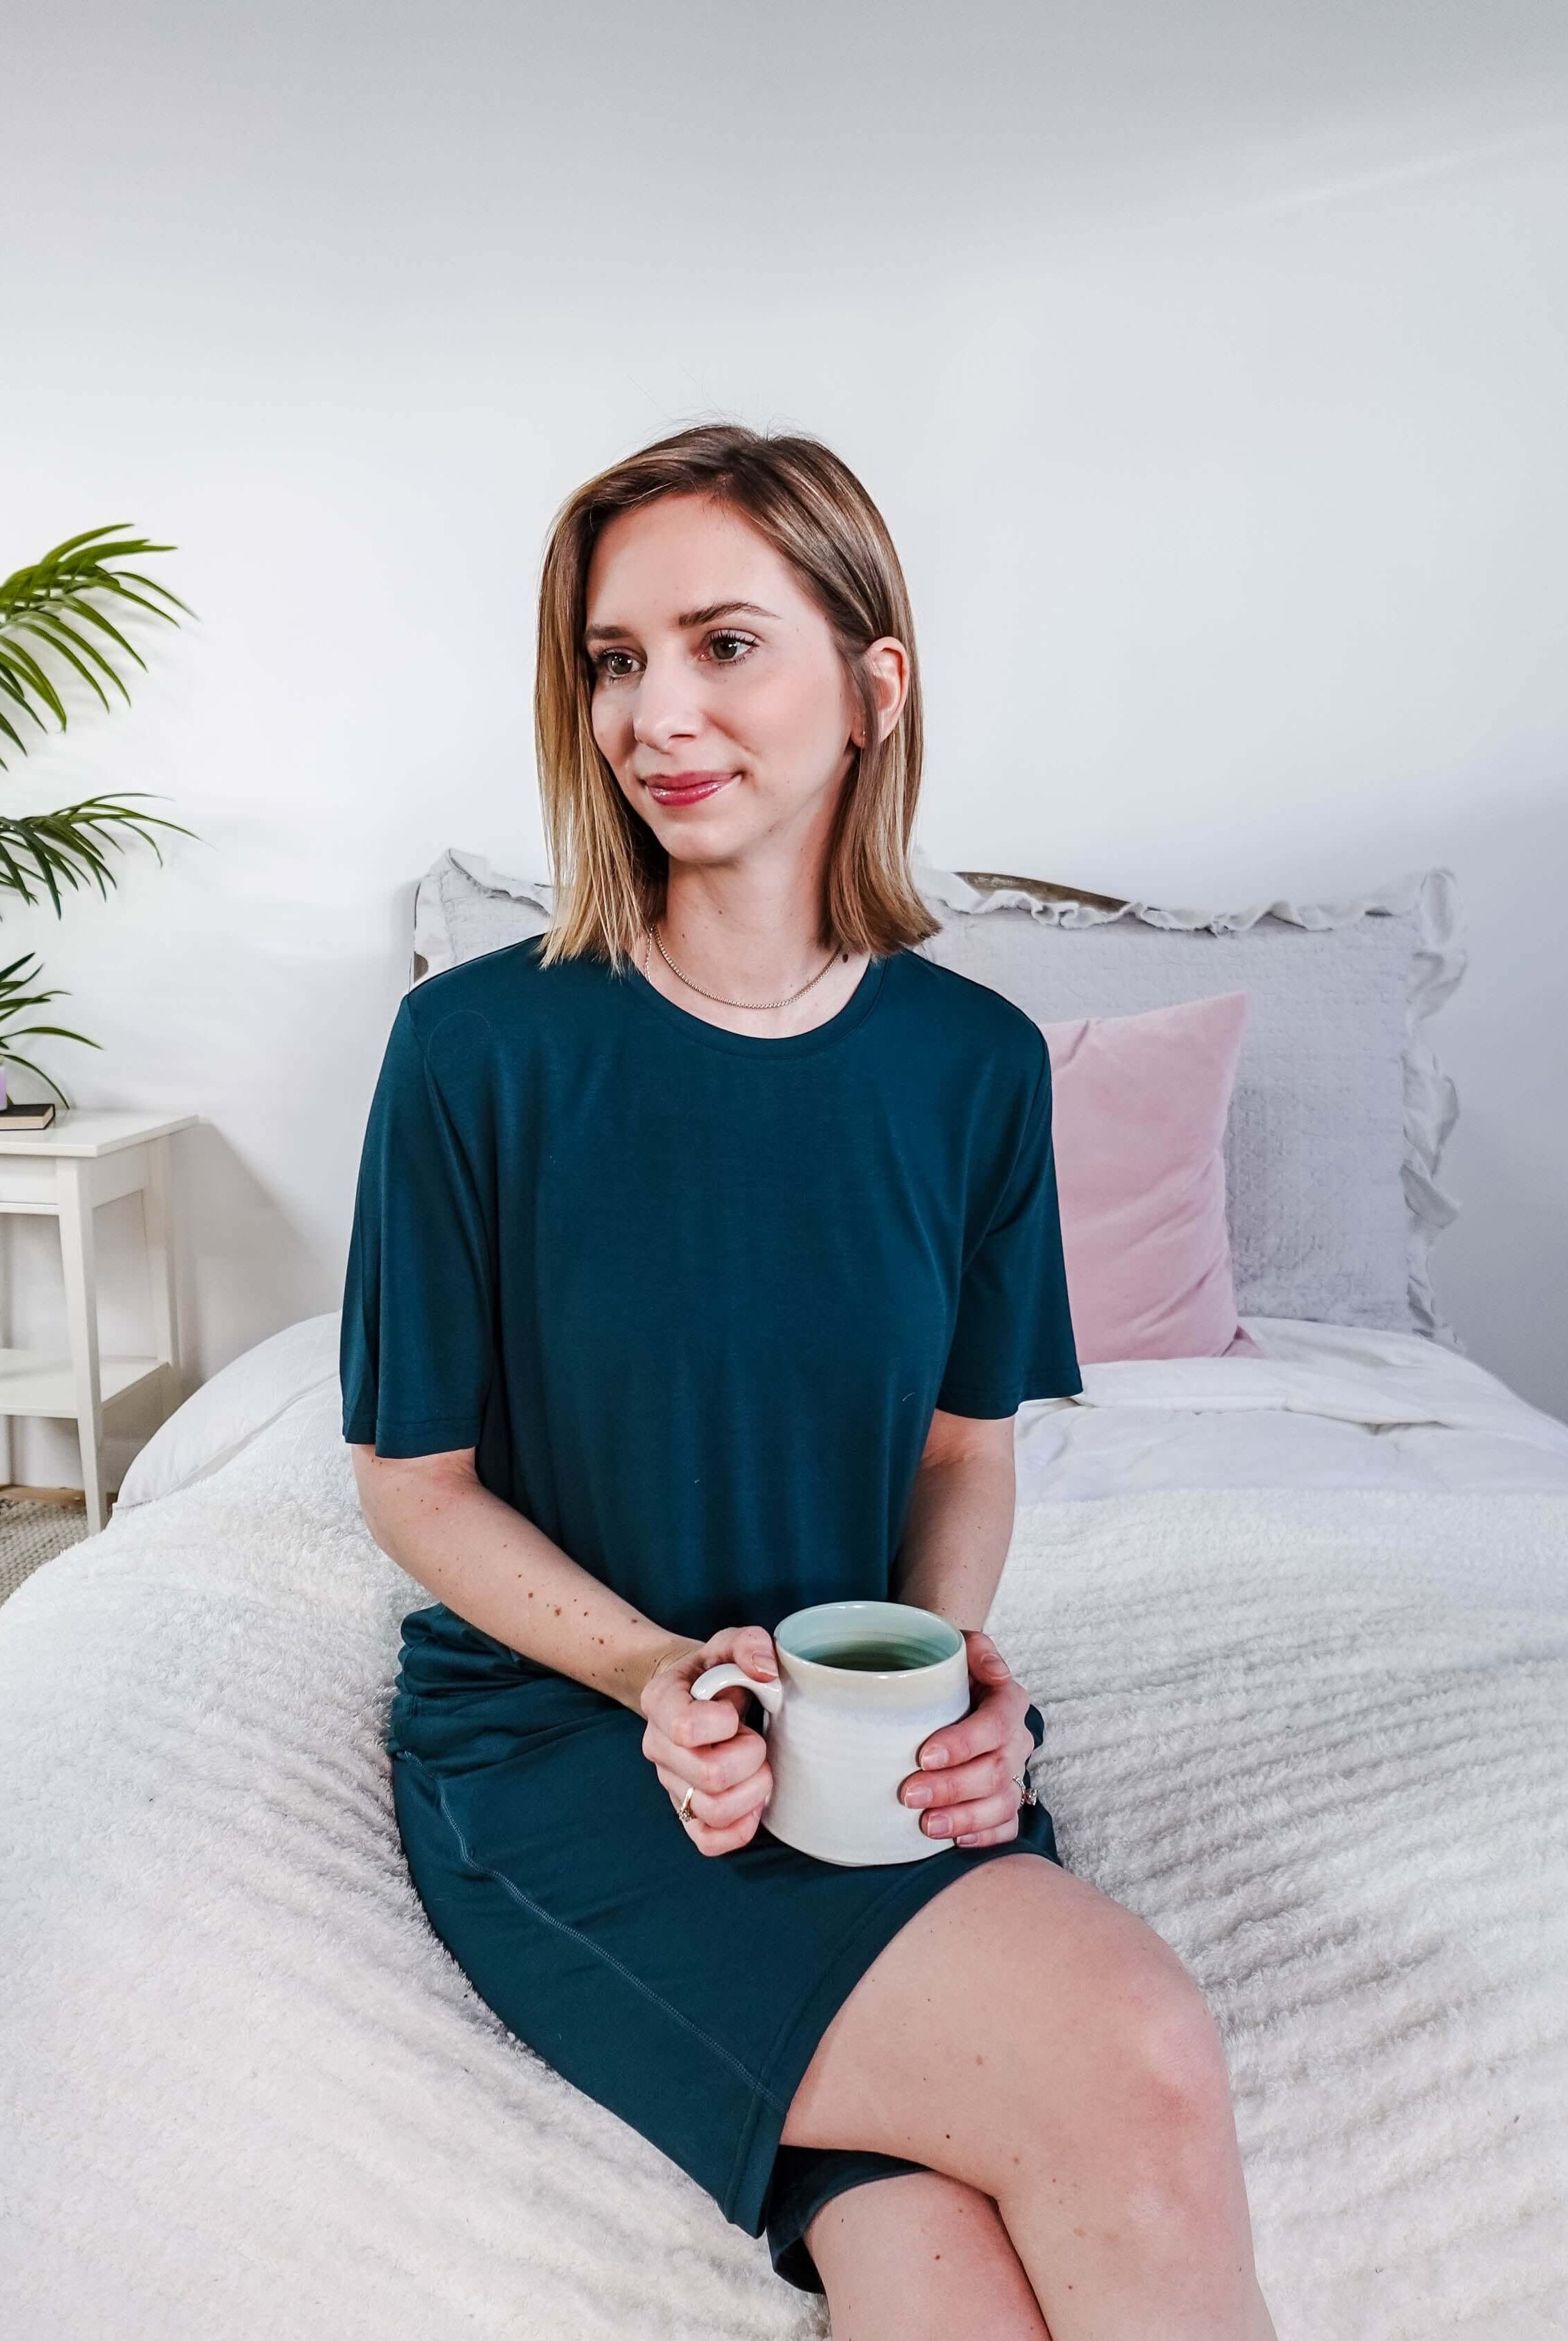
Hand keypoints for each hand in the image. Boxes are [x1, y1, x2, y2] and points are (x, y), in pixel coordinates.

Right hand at [639, 1625, 776, 1857]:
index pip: (686, 1727)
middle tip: (755, 1739)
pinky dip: (739, 1829)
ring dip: (752, 1792)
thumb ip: (749, 1644)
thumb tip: (764, 1672)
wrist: (696, 1693)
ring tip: (757, 1769)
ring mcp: (670, 1783)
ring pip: (714, 1811)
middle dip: (750, 1757)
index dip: (724, 1723)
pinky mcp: (685, 1812)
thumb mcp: (729, 1643)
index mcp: (660, 1702)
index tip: (734, 1711)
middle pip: (710, 1775)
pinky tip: (752, 1804)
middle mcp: (658, 1746)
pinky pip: (708, 1841)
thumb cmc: (716, 1670)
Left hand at [900, 1629, 1035, 1847]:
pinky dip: (984, 1837)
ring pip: (1003, 1804)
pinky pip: (1007, 1826)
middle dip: (952, 1787)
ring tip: (927, 1825)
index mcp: (1009, 1701)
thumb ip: (977, 1649)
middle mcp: (1017, 1739)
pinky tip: (955, 1841)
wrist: (944, 1685)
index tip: (924, 1755)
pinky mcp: (1006, 1798)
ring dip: (964, 1818)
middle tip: (909, 1794)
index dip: (963, 1744)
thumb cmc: (946, 1667)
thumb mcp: (957, 1643)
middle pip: (995, 1771)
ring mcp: (1015, 1772)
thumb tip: (998, 1673)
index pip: (994, 1726)